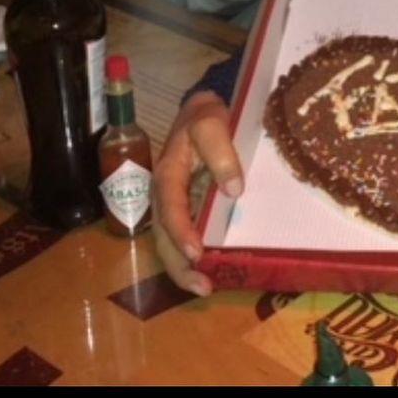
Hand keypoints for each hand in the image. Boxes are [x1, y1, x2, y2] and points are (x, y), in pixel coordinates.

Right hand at [152, 91, 242, 297]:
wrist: (200, 109)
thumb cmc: (205, 116)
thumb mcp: (211, 123)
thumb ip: (221, 153)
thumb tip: (234, 190)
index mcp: (167, 175)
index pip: (171, 209)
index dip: (181, 232)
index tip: (197, 254)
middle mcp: (163, 195)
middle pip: (164, 236)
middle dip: (179, 265)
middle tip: (202, 286)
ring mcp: (171, 203)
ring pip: (169, 242)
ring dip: (183, 268)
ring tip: (205, 288)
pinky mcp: (183, 207)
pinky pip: (181, 235)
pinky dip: (189, 257)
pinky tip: (207, 271)